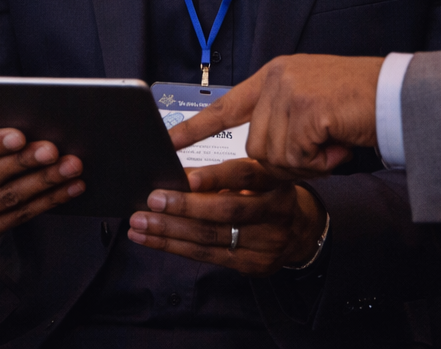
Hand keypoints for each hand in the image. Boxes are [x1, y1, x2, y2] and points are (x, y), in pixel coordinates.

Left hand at [128, 158, 327, 274]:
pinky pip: (208, 257)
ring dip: (170, 232)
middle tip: (151, 201)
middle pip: (225, 211)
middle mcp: (275, 212)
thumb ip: (223, 175)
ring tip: (140, 224)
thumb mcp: (256, 175)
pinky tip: (153, 240)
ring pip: (211, 238)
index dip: (216, 176)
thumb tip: (177, 174)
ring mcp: (267, 243)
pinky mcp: (254, 265)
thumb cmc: (267, 193)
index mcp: (276, 181)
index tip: (187, 177)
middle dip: (183, 207)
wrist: (300, 231)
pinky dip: (176, 247)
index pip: (246, 176)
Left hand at [169, 55, 384, 176]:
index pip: (226, 105)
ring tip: (333, 142)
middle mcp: (277, 79)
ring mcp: (290, 92)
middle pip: (257, 146)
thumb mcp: (312, 102)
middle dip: (288, 161)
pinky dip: (321, 161)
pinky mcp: (306, 109)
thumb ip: (283, 117)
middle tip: (322, 149)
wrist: (398, 95)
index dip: (196, 128)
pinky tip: (339, 143)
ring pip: (276, 157)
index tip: (170, 144)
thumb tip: (260, 156)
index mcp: (275, 75)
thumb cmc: (360, 102)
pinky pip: (298, 158)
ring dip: (307, 162)